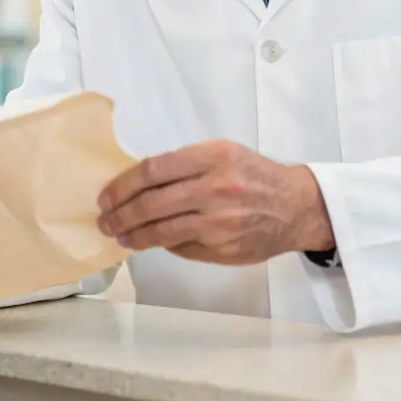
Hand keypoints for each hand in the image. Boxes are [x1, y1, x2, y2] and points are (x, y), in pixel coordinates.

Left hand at [96, 140, 334, 264]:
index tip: (106, 196)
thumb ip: (185, 164)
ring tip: (119, 236)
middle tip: (105, 221)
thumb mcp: (222, 153)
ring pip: (163, 231)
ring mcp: (220, 222)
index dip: (123, 185)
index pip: (153, 170)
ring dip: (134, 236)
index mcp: (212, 157)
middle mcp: (215, 188)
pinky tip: (148, 242)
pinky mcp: (224, 247)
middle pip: (152, 203)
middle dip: (121, 214)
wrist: (296, 205)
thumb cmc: (253, 174)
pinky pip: (182, 247)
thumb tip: (138, 183)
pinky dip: (161, 245)